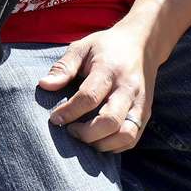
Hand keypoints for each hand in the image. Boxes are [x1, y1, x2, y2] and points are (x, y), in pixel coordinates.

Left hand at [40, 25, 152, 151]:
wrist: (143, 44)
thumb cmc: (106, 47)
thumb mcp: (82, 47)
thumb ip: (64, 67)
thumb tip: (44, 85)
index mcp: (109, 70)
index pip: (89, 97)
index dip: (69, 112)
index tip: (55, 119)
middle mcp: (128, 89)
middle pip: (110, 121)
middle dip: (86, 134)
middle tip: (70, 130)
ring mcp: (140, 103)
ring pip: (126, 135)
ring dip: (102, 144)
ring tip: (85, 138)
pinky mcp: (146, 113)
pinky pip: (133, 139)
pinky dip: (115, 146)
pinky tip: (99, 139)